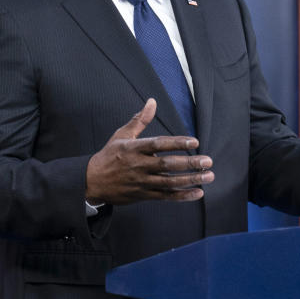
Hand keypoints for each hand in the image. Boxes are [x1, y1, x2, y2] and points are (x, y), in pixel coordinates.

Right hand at [85, 99, 213, 204]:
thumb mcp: (121, 135)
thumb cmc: (109, 155)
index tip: (195, 142)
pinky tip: (198, 193)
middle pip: (167, 165)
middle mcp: (138, 165)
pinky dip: (182, 196)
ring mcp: (141, 182)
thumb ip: (140, 120)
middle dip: (189, 163)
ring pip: (169, 182)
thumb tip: (152, 101)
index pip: (158, 144)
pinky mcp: (143, 195)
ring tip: (208, 176)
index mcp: (133, 148)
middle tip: (208, 161)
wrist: (91, 182)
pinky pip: (165, 197)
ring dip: (190, 180)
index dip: (177, 143)